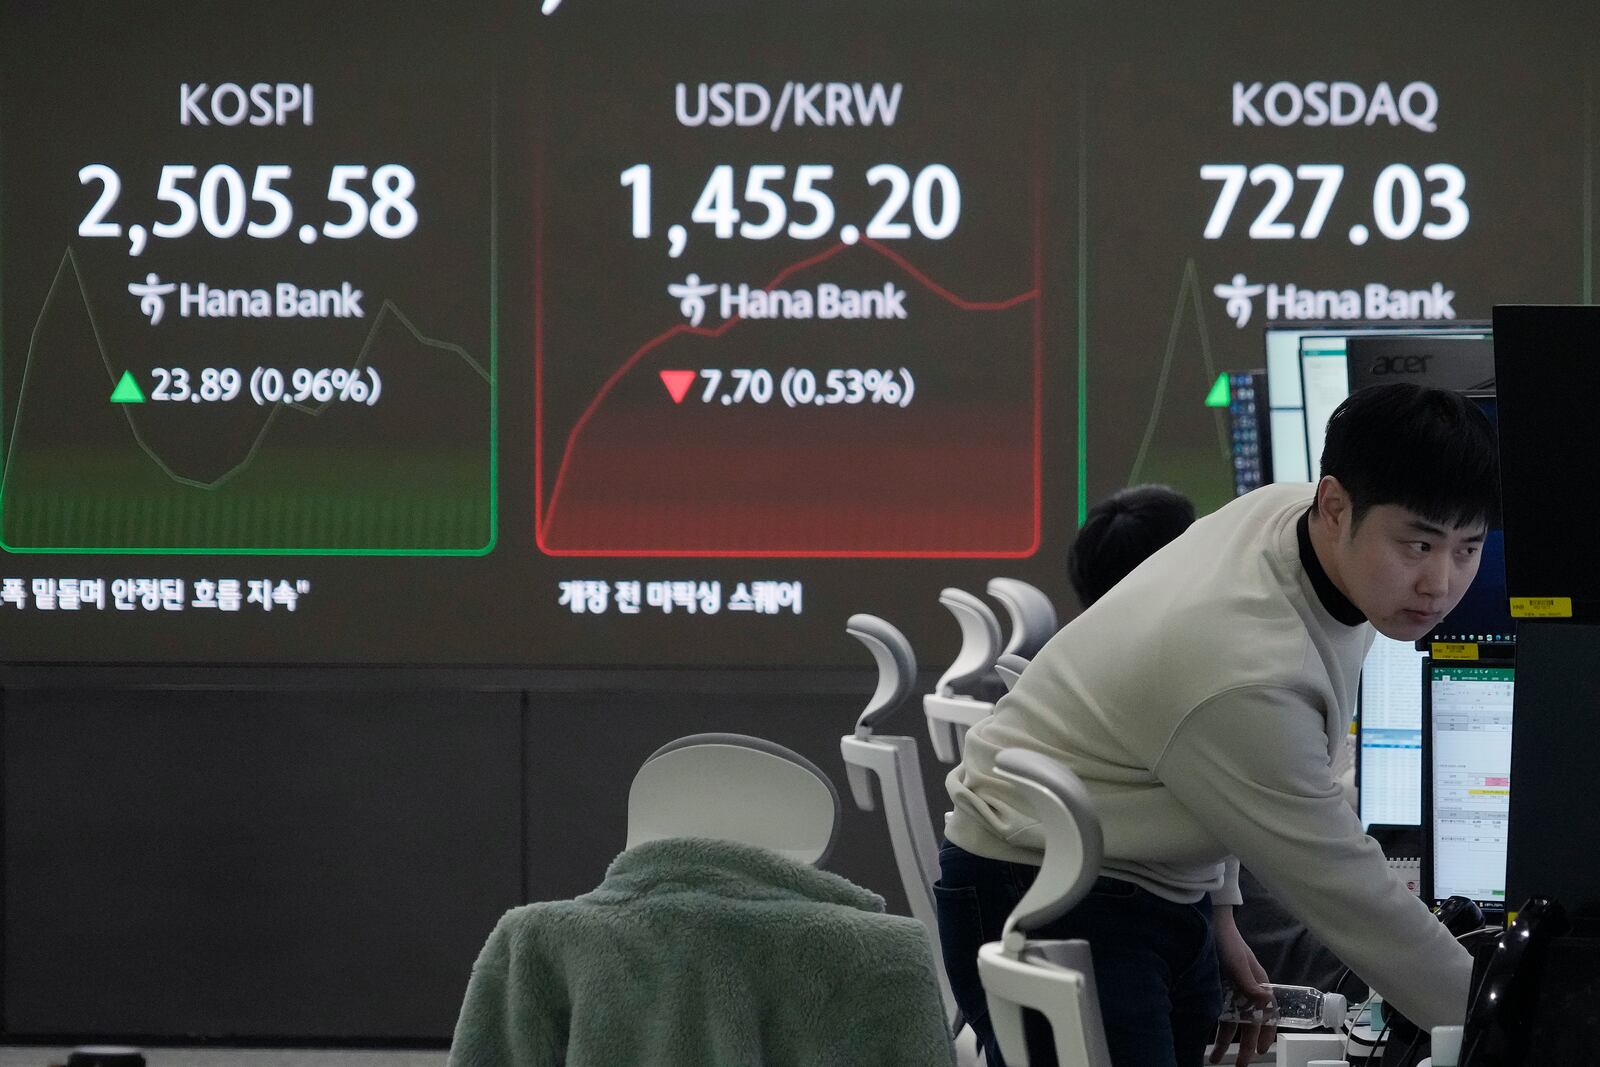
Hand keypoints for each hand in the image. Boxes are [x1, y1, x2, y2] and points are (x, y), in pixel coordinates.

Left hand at [1209, 905, 1275, 1066]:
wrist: (1208, 923)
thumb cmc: (1227, 939)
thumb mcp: (1237, 961)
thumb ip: (1249, 981)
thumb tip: (1263, 1000)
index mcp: (1258, 984)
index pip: (1267, 1015)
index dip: (1264, 1034)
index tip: (1260, 1051)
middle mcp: (1247, 991)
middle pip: (1247, 1023)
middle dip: (1243, 1046)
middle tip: (1239, 1065)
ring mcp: (1231, 990)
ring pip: (1231, 1021)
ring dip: (1224, 1041)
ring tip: (1215, 1059)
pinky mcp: (1216, 988)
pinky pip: (1218, 1012)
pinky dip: (1213, 1027)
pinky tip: (1206, 1039)